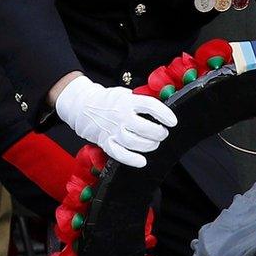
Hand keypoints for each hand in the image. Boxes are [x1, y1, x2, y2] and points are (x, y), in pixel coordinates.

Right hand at [55, 75, 177, 167]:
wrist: (83, 106)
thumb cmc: (108, 101)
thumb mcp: (125, 94)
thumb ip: (141, 102)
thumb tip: (161, 111)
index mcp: (127, 101)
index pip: (150, 106)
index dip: (164, 114)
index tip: (173, 121)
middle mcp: (120, 115)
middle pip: (145, 128)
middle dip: (159, 133)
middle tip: (163, 133)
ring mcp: (112, 130)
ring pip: (135, 142)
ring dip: (149, 145)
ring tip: (154, 143)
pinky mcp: (105, 142)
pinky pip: (119, 154)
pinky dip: (132, 159)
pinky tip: (142, 161)